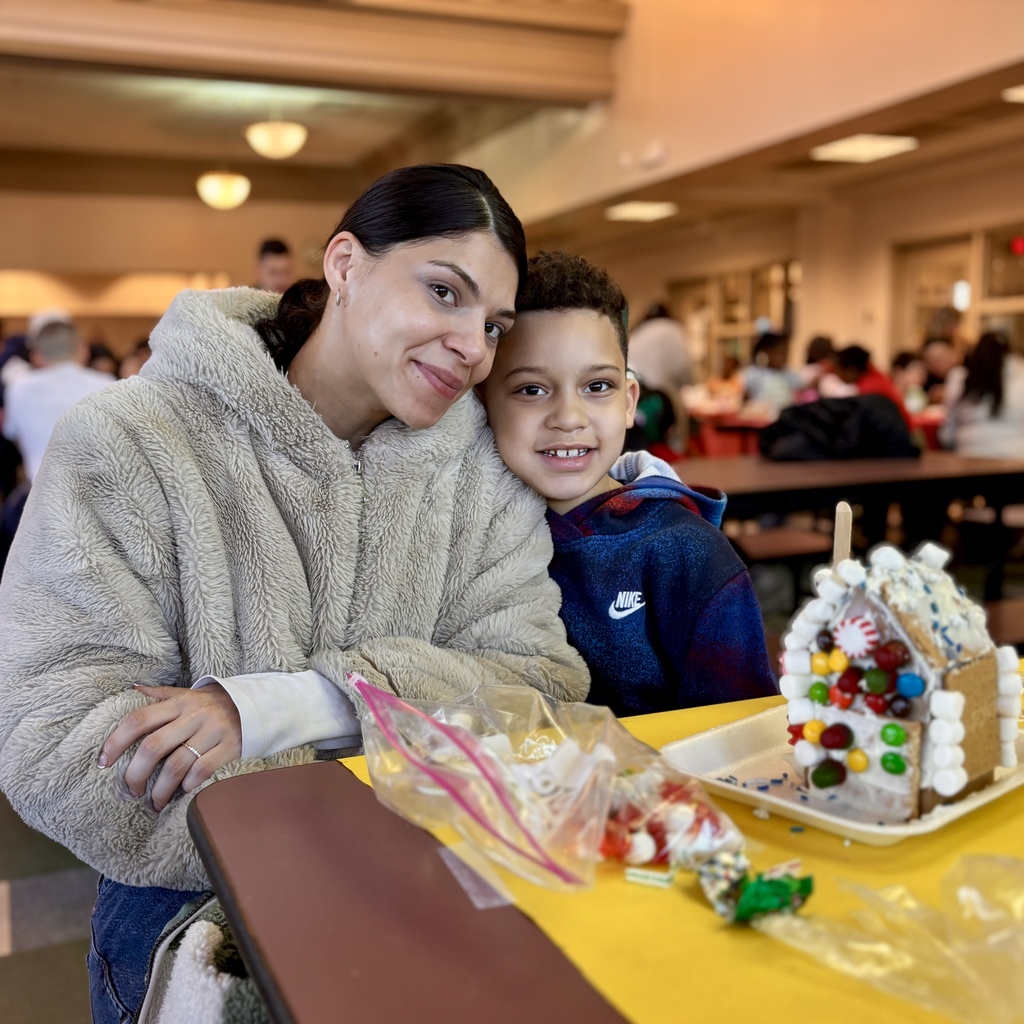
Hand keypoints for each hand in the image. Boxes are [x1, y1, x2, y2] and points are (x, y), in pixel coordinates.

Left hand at [98, 683, 241, 811]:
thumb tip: (132, 689)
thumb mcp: (187, 694)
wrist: (254, 705)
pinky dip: (188, 784)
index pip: (139, 720)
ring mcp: (212, 732)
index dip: (116, 742)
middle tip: (131, 791)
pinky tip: (182, 791)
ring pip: (176, 765)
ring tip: (155, 802)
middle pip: (153, 747)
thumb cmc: (213, 703)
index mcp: (178, 704)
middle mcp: (193, 716)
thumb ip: (160, 694)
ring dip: (161, 789)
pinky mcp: (229, 747)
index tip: (103, 762)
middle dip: (136, 774)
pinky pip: (202, 770)